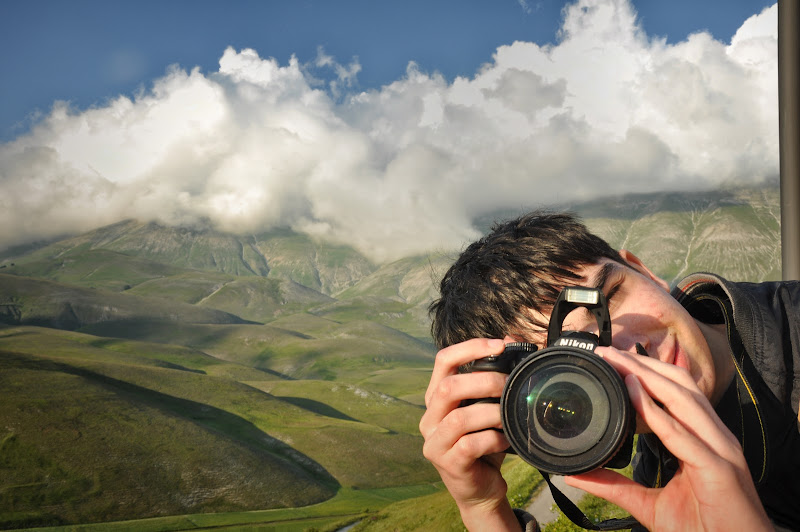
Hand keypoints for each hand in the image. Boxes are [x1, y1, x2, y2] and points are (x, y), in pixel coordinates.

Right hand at [419, 338, 522, 530]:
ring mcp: (435, 442)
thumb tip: (511, 339)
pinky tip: (505, 439)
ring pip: (460, 418)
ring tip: (510, 415)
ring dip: (492, 413)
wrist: (482, 489)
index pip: (443, 361)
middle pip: (448, 387)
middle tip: (510, 385)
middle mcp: (430, 418)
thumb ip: (494, 377)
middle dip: (485, 381)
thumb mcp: (489, 408)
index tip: (499, 344)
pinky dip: (493, 439)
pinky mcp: (448, 464)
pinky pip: (470, 445)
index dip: (470, 347)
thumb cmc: (485, 444)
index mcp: (437, 398)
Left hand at [564, 347, 770, 531]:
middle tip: (607, 351)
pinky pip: (681, 433)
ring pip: (683, 398)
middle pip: (679, 385)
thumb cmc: (704, 530)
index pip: (676, 393)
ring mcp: (720, 451)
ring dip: (647, 375)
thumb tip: (577, 475)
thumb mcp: (650, 505)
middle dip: (643, 364)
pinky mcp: (718, 469)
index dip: (647, 371)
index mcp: (704, 440)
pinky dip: (655, 411)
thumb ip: (616, 487)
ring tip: (617, 361)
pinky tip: (633, 393)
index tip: (613, 360)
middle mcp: (715, 438)